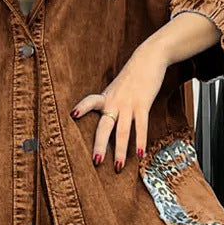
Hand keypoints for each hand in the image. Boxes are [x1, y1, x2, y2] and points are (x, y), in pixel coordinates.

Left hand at [69, 40, 169, 171]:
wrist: (150, 57)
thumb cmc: (133, 76)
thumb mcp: (117, 88)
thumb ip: (111, 102)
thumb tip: (109, 122)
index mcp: (106, 97)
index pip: (90, 102)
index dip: (82, 108)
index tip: (73, 115)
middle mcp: (114, 102)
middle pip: (104, 126)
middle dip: (100, 145)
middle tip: (96, 162)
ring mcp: (128, 103)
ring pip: (122, 130)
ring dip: (121, 150)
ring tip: (119, 167)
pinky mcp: (142, 104)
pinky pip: (141, 126)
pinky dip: (140, 141)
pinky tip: (141, 155)